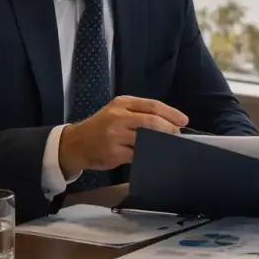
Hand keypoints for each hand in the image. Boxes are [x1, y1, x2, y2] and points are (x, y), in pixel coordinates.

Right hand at [58, 95, 187, 175]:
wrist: (75, 144)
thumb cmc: (101, 126)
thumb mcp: (116, 111)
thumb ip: (138, 113)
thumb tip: (168, 123)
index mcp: (122, 103)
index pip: (152, 105)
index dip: (171, 113)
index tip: (183, 120)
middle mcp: (118, 117)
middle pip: (151, 121)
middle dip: (169, 129)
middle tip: (178, 134)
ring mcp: (115, 135)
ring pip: (146, 139)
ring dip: (161, 143)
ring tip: (168, 144)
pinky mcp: (113, 153)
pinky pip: (138, 154)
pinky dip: (148, 154)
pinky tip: (154, 155)